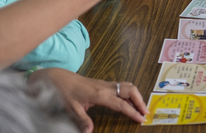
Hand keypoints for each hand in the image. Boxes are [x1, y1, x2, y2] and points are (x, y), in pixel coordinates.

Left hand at [28, 68, 146, 132]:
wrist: (60, 78)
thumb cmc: (65, 92)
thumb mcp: (72, 108)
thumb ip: (82, 120)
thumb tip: (89, 132)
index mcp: (100, 94)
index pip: (121, 104)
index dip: (132, 112)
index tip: (141, 119)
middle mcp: (106, 87)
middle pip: (130, 90)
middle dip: (140, 100)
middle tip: (145, 112)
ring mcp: (106, 84)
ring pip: (128, 86)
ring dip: (136, 95)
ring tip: (141, 107)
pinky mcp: (104, 83)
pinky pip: (122, 86)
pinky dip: (130, 93)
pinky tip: (130, 101)